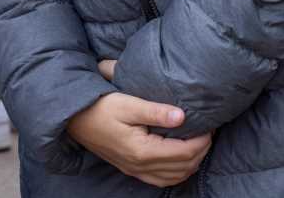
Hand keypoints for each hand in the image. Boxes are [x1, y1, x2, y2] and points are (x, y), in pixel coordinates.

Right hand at [64, 63, 212, 187]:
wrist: (74, 118)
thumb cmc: (99, 107)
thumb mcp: (127, 103)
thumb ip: (155, 111)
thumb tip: (182, 116)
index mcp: (142, 151)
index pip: (184, 152)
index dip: (202, 141)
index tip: (210, 125)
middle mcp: (140, 166)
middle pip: (183, 167)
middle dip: (201, 151)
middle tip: (209, 133)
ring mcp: (135, 170)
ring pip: (175, 177)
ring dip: (192, 163)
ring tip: (199, 144)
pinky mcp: (131, 169)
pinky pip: (162, 180)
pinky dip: (178, 172)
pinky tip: (181, 160)